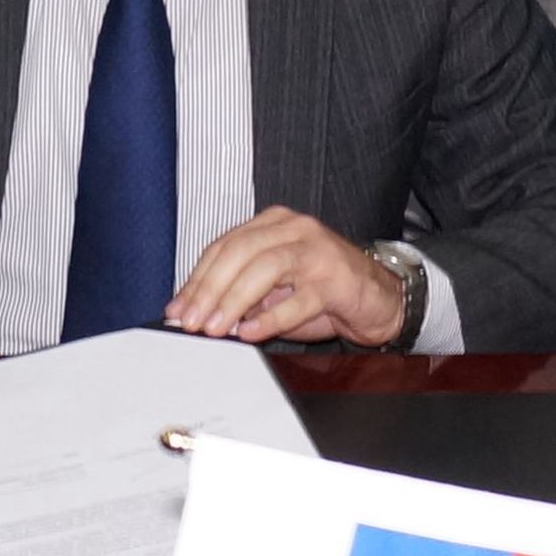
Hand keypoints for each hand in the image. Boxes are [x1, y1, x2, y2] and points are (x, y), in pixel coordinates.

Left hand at [168, 209, 408, 346]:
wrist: (379, 297)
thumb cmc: (323, 290)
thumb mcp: (274, 288)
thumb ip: (240, 292)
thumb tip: (197, 312)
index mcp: (274, 224)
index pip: (224, 247)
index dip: (196, 280)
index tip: (177, 309)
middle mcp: (295, 230)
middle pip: (240, 252)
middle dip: (209, 290)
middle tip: (190, 321)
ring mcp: (317, 252)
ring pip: (265, 269)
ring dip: (233, 301)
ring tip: (215, 327)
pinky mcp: (336, 280)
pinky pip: (298, 299)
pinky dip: (270, 318)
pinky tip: (250, 331)